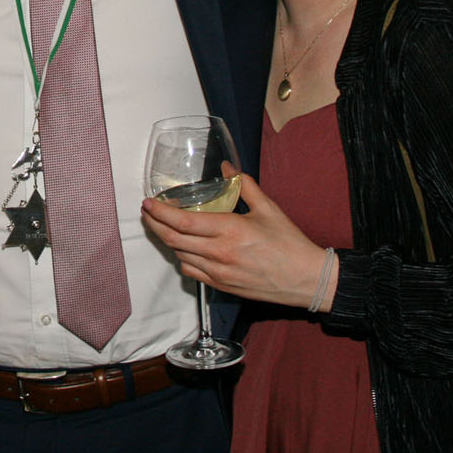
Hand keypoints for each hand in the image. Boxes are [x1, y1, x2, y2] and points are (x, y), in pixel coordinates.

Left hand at [141, 169, 329, 310]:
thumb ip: (244, 185)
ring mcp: (218, 272)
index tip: (148, 203)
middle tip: (147, 213)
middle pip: (173, 239)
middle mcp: (219, 253)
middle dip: (155, 224)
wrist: (306, 279)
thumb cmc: (289, 243)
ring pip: (179, 255)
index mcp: (229, 230)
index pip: (183, 221)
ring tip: (160, 226)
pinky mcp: (221, 286)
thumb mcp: (268, 208)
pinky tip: (182, 247)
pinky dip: (181, 258)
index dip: (160, 212)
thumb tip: (226, 167)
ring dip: (166, 240)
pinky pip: (191, 271)